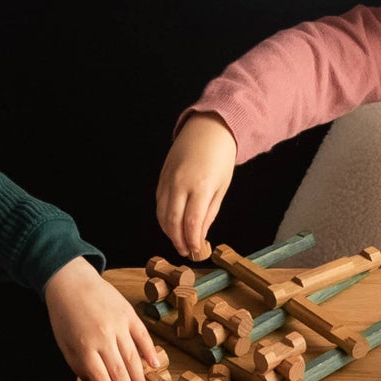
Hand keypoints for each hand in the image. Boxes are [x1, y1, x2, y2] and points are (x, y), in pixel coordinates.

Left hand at [45, 254, 155, 380]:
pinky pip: (143, 336)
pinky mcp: (129, 314)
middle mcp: (103, 337)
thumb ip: (77, 365)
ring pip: (133, 357)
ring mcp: (119, 325)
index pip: (101, 377)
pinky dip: (150, 351)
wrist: (71, 281)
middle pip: (119, 370)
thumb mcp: (64, 343)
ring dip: (139, 377)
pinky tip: (154, 364)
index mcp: (85, 346)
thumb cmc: (64, 314)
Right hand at [157, 113, 237, 260]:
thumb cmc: (220, 157)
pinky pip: (158, 202)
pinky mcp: (161, 176)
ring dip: (168, 231)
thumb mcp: (222, 187)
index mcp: (201, 186)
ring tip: (178, 241)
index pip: (192, 222)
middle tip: (185, 251)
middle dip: (178, 240)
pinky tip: (171, 224)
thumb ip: (210, 212)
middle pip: (173, 221)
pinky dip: (163, 216)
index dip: (192, 241)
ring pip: (162, 213)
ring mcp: (168, 179)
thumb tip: (200, 234)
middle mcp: (181, 183)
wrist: (208, 129)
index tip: (195, 251)